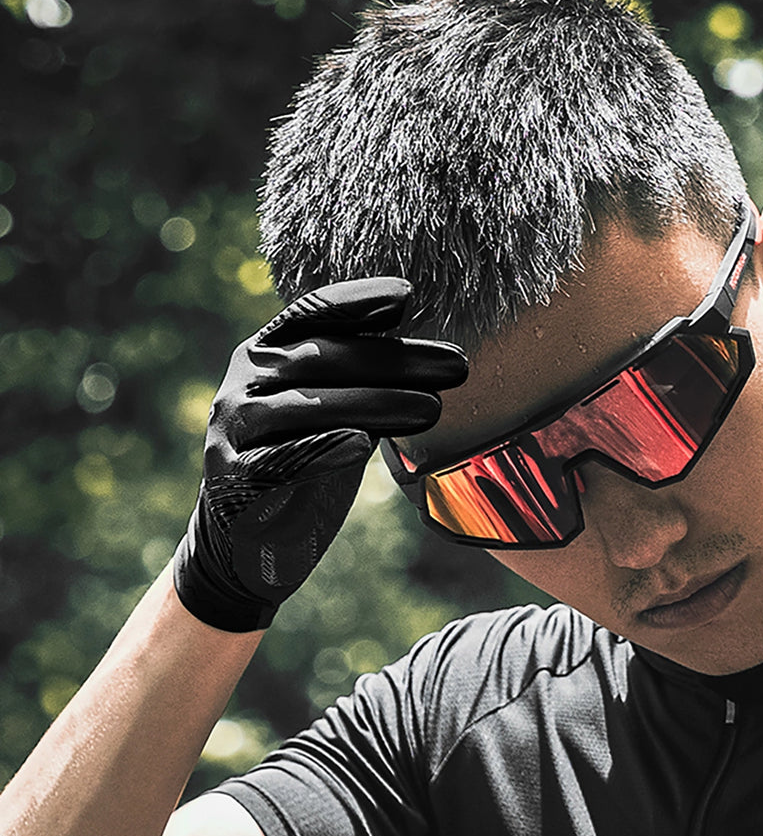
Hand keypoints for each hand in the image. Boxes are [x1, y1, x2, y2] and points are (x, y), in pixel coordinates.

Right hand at [173, 278, 467, 631]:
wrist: (245, 539)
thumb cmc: (301, 461)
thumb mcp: (333, 410)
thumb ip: (361, 378)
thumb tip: (423, 343)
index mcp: (266, 353)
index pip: (310, 313)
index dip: (356, 301)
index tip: (408, 295)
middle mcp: (244, 381)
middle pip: (322, 358)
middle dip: (395, 360)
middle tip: (458, 365)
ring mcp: (233, 429)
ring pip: (307, 406)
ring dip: (375, 403)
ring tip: (433, 408)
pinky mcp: (231, 480)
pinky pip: (278, 461)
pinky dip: (319, 451)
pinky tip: (359, 445)